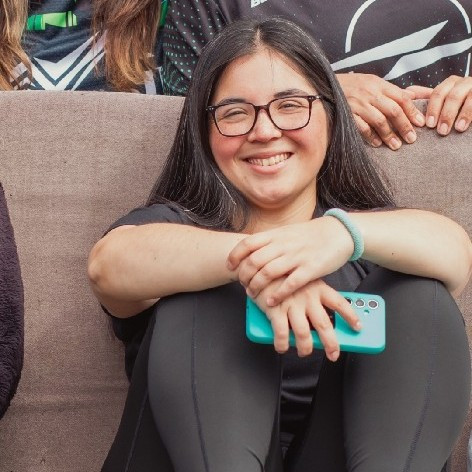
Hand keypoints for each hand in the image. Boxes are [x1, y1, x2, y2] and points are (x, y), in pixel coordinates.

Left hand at [228, 217, 352, 304]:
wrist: (339, 232)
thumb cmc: (311, 234)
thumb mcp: (287, 232)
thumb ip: (270, 241)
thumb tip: (251, 251)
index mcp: (276, 234)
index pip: (248, 244)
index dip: (235, 256)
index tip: (230, 267)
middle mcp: (284, 244)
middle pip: (254, 261)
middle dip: (244, 276)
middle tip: (243, 284)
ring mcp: (297, 256)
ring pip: (268, 273)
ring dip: (257, 286)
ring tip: (253, 294)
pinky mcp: (311, 269)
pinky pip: (290, 283)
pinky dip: (277, 294)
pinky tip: (271, 301)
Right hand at [253, 278, 359, 359]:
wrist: (260, 266)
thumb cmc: (282, 275)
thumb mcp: (304, 281)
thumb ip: (313, 297)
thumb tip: (323, 317)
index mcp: (318, 288)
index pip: (340, 303)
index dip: (351, 317)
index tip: (358, 327)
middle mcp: (308, 297)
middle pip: (324, 325)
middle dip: (331, 343)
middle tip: (333, 353)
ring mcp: (292, 304)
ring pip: (304, 334)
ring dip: (306, 348)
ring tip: (304, 352)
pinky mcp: (276, 310)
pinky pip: (282, 334)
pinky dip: (283, 344)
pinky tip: (282, 347)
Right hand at [337, 73, 425, 149]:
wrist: (324, 86)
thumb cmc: (352, 86)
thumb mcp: (373, 82)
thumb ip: (392, 90)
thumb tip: (414, 95)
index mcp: (378, 84)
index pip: (402, 97)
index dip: (412, 111)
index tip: (421, 124)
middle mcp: (369, 93)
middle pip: (393, 110)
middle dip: (404, 126)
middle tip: (412, 139)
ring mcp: (358, 104)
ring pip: (379, 120)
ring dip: (389, 135)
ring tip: (396, 145)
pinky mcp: (347, 114)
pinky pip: (362, 127)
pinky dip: (371, 137)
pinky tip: (378, 144)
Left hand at [408, 76, 471, 134]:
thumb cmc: (458, 107)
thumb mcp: (442, 101)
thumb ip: (425, 96)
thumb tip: (407, 93)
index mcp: (450, 84)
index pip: (438, 93)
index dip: (432, 109)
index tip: (429, 125)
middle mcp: (464, 83)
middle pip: (452, 96)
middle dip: (446, 114)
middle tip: (441, 131)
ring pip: (467, 99)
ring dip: (463, 114)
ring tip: (457, 129)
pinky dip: (471, 114)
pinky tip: (466, 125)